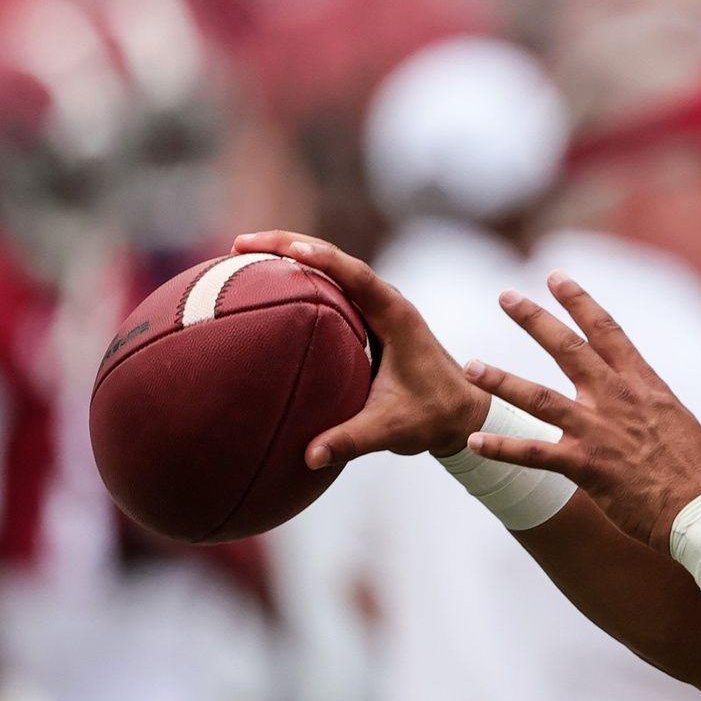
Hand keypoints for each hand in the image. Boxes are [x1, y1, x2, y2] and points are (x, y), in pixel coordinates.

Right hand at [231, 232, 488, 466]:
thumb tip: (310, 457)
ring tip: (243, 252)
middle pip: (336, 258)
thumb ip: (352, 441)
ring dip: (292, 254)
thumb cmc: (433, 417)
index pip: (358, 276)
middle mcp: (387, 303)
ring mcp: (378, 307)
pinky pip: (333, 286)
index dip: (323, 258)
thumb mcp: (393, 431)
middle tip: (239, 244)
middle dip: (288, 244)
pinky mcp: (370, 318)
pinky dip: (302, 276)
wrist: (462, 413)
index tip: (288, 248)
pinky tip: (269, 284)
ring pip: (332, 267)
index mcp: (397, 317)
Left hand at [461, 271, 700, 552]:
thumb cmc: (693, 468)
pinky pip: (535, 454)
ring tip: (470, 367)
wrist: (700, 508)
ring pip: (540, 398)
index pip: (607, 331)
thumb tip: (634, 387)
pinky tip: (474, 442)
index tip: (555, 277)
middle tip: (506, 296)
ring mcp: (600, 431)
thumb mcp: (675, 418)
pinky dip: (503, 447)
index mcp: (642, 384)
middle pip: (569, 349)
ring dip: (502, 381)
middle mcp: (617, 399)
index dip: (579, 301)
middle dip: (535, 320)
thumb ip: (646, 398)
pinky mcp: (587, 467)